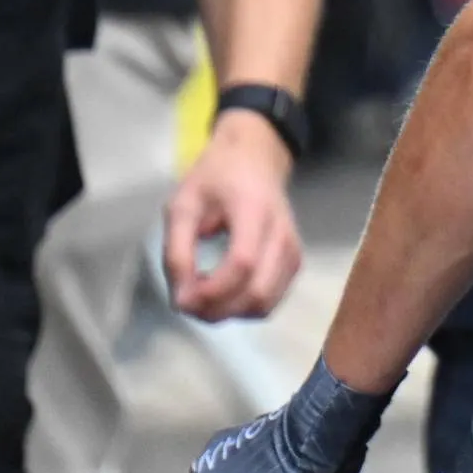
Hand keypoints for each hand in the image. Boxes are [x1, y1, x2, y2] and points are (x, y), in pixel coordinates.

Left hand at [166, 110, 305, 321]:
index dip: (211, 290)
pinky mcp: (294, 263)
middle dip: (217, 309)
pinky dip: (243, 307)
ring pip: (265, 305)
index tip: (181, 298)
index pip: (242, 263)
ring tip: (202, 298)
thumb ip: (177, 252)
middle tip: (186, 302)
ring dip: (229, 313)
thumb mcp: (182, 206)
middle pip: (257, 293)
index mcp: (254, 210)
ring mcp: (293, 250)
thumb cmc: (215, 178)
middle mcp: (282, 234)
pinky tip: (223, 292)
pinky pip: (270, 301)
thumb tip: (182, 300)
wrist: (255, 160)